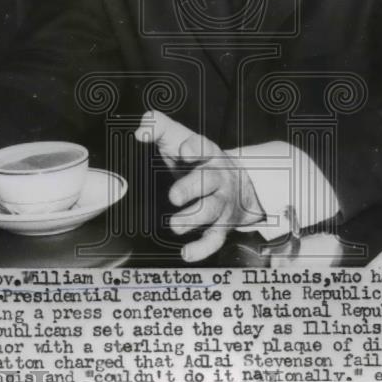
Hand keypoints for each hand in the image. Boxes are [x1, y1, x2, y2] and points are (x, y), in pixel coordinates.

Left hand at [135, 109, 262, 261]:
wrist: (240, 185)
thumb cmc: (198, 160)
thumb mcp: (181, 139)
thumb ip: (159, 128)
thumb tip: (140, 131)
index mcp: (207, 153)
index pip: (203, 147)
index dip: (194, 149)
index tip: (184, 151)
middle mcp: (217, 177)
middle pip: (208, 180)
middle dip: (191, 188)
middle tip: (174, 196)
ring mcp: (220, 202)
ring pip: (211, 210)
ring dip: (193, 219)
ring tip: (175, 226)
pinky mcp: (221, 225)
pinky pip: (214, 239)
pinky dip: (202, 248)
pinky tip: (187, 253)